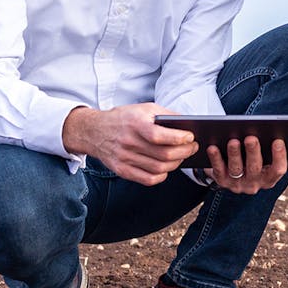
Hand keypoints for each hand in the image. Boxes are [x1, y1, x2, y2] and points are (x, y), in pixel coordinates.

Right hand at [62, 104, 197, 185]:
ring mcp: (124, 158)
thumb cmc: (124, 118)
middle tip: (193, 147)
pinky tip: (167, 168)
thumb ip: (166, 114)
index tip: (191, 136)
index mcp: (135, 123)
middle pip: (163, 154)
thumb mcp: (144, 108)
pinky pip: (147, 179)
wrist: (94, 131)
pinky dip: (162, 176)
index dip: (179, 138)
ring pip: (158, 168)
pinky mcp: (122, 170)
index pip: (160, 135)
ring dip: (176, 164)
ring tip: (182, 156)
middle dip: (184, 152)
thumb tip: (188, 122)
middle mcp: (129, 142)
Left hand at [202, 136, 287, 193]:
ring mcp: (237, 184)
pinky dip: (215, 159)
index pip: (278, 171)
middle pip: (255, 169)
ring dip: (234, 154)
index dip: (279, 157)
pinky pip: (217, 171)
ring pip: (236, 170)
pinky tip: (214, 146)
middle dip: (253, 153)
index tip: (278, 140)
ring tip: (233, 139)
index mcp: (270, 179)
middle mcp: (255, 185)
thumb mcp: (276, 163)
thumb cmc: (259, 162)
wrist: (231, 174)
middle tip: (251, 136)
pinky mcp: (220, 181)